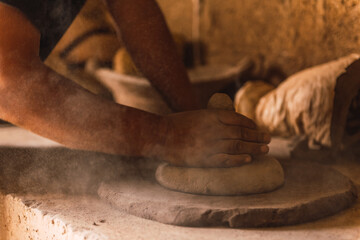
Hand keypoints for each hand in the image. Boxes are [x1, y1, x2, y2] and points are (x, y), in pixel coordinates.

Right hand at [155, 109, 270, 166]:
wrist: (160, 134)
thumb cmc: (176, 124)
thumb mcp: (197, 115)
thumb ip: (211, 120)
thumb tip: (224, 124)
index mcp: (213, 116)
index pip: (239, 120)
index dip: (251, 125)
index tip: (258, 128)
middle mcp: (215, 129)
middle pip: (242, 133)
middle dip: (258, 136)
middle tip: (268, 139)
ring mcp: (211, 144)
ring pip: (238, 146)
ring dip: (254, 148)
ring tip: (265, 150)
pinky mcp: (205, 159)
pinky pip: (226, 160)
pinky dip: (239, 159)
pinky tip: (248, 160)